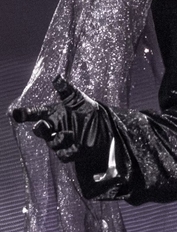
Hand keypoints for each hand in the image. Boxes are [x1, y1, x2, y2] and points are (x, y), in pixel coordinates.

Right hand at [13, 76, 113, 191]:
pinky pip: (64, 155)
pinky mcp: (71, 151)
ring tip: (69, 133)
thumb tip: (56, 76)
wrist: (105, 124)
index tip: (16, 113)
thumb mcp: (78, 97)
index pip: (35, 114)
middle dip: (39, 128)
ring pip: (52, 143)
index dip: (24, 114)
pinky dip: (68, 151)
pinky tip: (76, 145)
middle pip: (40, 131)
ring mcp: (61, 141)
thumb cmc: (87, 109)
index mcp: (52, 114)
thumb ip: (66, 89)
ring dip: (58, 138)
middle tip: (43, 124)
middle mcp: (54, 128)